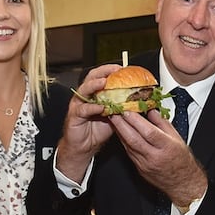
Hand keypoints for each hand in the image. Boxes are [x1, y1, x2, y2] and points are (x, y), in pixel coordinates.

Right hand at [55, 64, 120, 181]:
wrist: (84, 146)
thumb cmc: (98, 130)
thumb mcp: (115, 115)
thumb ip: (123, 106)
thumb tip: (139, 100)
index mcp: (95, 93)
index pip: (101, 76)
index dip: (111, 70)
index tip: (123, 68)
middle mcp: (85, 96)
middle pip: (91, 78)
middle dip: (103, 72)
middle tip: (114, 70)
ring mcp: (78, 105)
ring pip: (84, 90)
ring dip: (95, 85)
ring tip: (104, 82)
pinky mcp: (74, 116)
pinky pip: (83, 109)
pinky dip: (93, 107)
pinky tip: (101, 107)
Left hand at [109, 108, 206, 206]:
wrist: (181, 182)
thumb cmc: (181, 161)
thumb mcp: (177, 138)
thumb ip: (163, 123)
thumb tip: (152, 111)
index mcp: (167, 147)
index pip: (149, 132)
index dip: (136, 121)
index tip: (128, 111)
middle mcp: (155, 157)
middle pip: (134, 139)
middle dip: (122, 125)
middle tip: (114, 113)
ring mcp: (145, 164)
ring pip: (129, 146)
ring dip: (120, 132)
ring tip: (114, 120)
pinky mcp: (140, 169)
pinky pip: (129, 153)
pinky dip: (124, 141)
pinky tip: (120, 133)